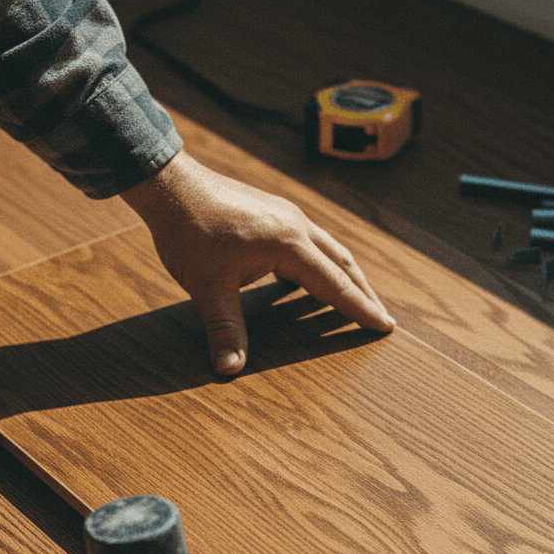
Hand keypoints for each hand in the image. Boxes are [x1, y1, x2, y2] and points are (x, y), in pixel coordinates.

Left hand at [121, 151, 394, 373]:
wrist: (169, 184)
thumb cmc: (189, 232)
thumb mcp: (207, 287)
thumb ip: (224, 329)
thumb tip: (229, 370)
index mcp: (289, 244)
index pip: (336, 284)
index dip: (360, 308)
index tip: (384, 326)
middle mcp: (296, 225)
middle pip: (343, 263)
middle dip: (364, 293)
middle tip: (381, 318)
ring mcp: (285, 215)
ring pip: (329, 249)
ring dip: (345, 275)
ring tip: (356, 300)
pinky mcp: (272, 212)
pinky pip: (309, 242)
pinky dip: (320, 264)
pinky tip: (309, 280)